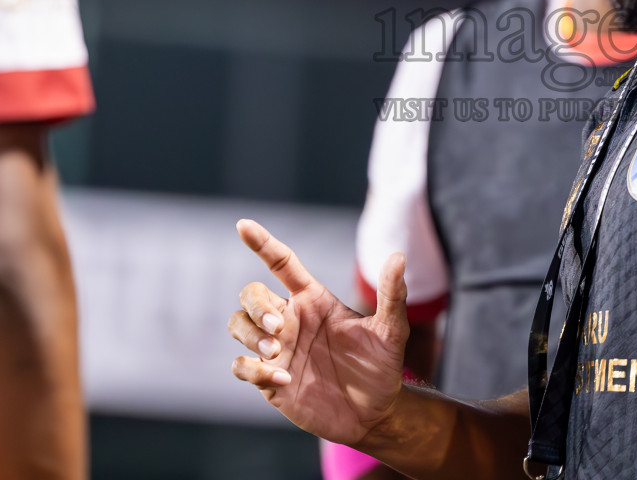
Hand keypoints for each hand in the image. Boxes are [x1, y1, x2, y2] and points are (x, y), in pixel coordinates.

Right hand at [229, 219, 409, 447]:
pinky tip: (284, 379)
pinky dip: (255, 370)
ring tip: (276, 350)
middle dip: (257, 306)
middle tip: (281, 327)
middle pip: (250, 294)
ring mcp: (277, 349)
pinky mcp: (269, 380)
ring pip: (237, 325)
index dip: (262, 243)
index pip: (281, 263)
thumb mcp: (391, 330)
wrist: (375, 412)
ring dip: (250, 334)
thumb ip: (392, 294)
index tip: (243, 225)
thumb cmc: (381, 365)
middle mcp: (290, 320)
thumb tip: (398, 256)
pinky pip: (241, 366)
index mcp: (313, 299)